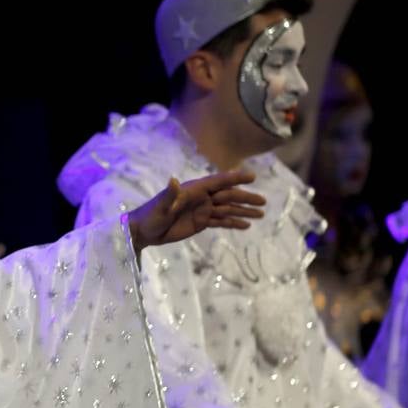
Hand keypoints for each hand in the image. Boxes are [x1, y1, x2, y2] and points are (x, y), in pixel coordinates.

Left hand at [129, 171, 265, 253]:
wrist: (144, 231)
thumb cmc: (151, 216)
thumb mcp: (160, 207)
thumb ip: (169, 194)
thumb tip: (173, 180)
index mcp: (193, 190)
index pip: (217, 181)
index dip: (234, 178)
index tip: (252, 176)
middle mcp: (201, 198)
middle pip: (227, 195)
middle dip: (245, 198)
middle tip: (263, 202)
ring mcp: (202, 210)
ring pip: (227, 208)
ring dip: (243, 210)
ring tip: (261, 214)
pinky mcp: (201, 222)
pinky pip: (221, 221)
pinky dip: (233, 222)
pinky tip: (246, 225)